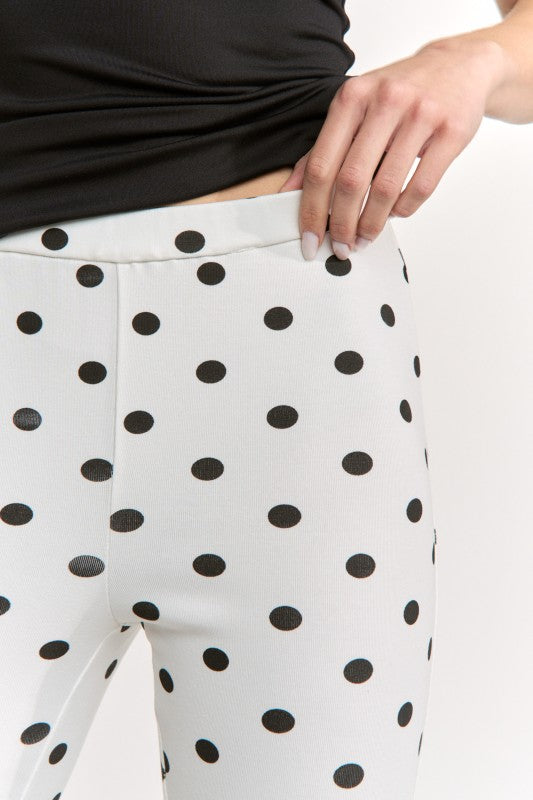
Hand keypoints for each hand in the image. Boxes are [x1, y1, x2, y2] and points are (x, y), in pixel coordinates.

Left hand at [278, 36, 507, 259]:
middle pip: (351, 181)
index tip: (309, 238)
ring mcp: (420, 115)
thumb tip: (290, 192)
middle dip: (342, 224)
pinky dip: (403, 210)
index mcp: (352, 97)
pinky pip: (420, 187)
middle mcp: (384, 102)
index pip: (321, 165)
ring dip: (372, 224)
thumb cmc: (399, 94)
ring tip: (365, 238)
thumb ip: (323, 148)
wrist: (458, 66)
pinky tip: (394, 213)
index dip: (312, 210)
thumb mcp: (356, 109)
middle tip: (341, 247)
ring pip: (386, 188)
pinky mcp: (450, 132)